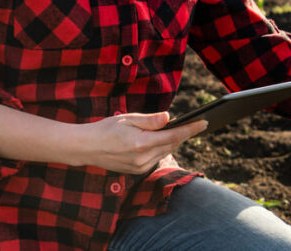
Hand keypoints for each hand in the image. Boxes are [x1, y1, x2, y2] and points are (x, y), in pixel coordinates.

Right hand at [79, 112, 206, 174]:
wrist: (87, 148)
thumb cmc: (106, 129)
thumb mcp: (128, 119)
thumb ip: (150, 120)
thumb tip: (169, 118)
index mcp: (141, 143)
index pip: (173, 136)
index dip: (191, 129)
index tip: (204, 123)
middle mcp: (143, 158)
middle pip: (172, 145)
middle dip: (184, 134)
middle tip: (197, 123)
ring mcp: (140, 167)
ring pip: (164, 152)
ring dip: (173, 141)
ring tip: (182, 129)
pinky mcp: (137, 171)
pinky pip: (155, 158)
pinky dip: (161, 148)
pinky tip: (162, 140)